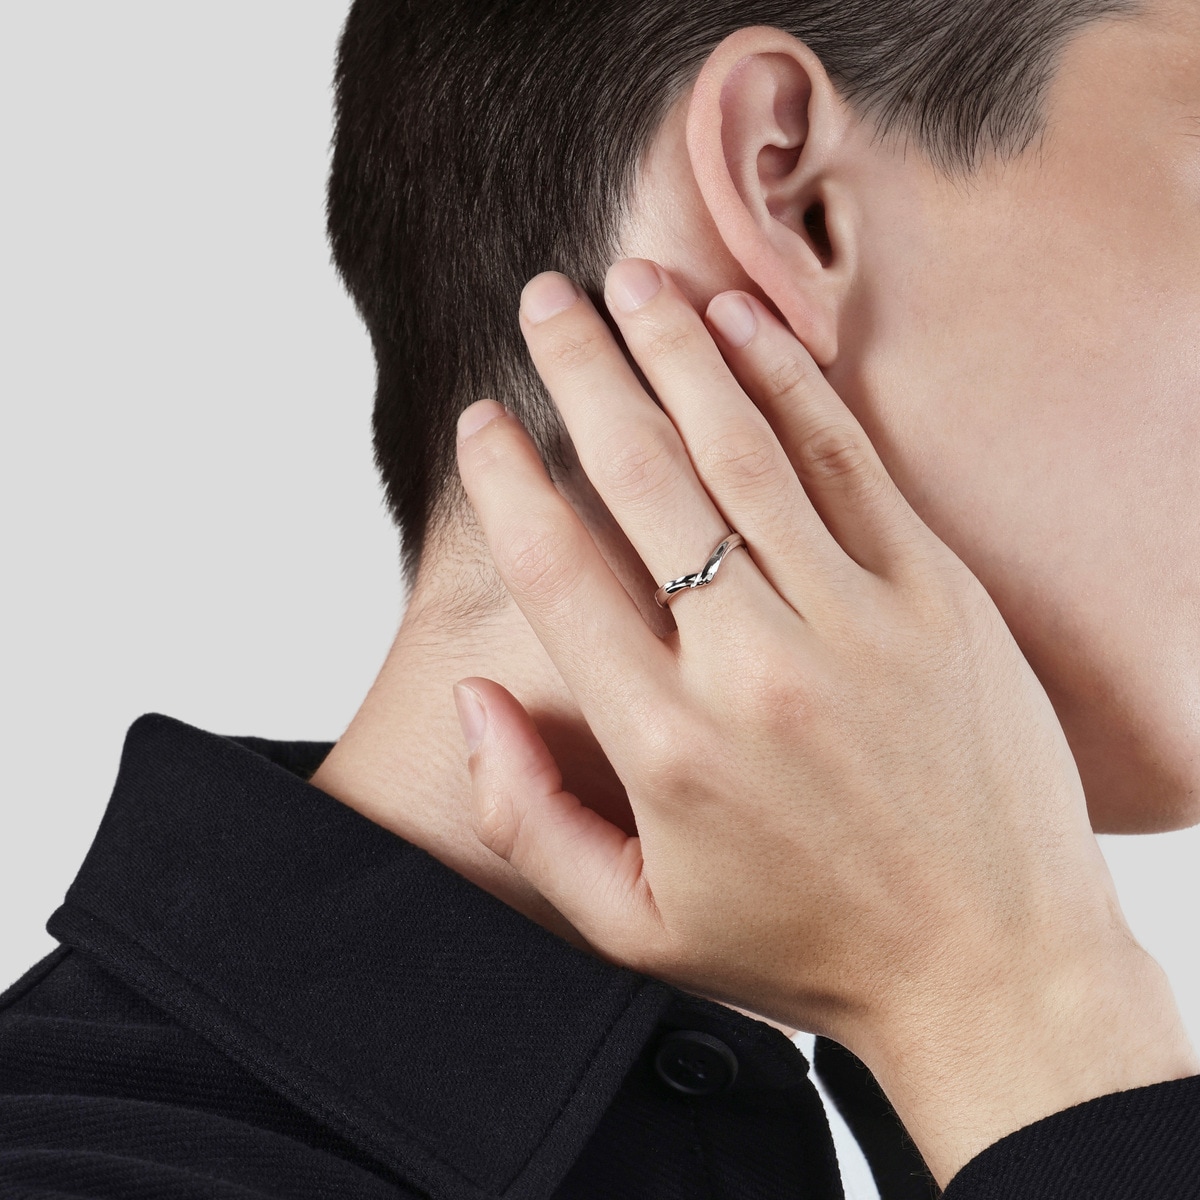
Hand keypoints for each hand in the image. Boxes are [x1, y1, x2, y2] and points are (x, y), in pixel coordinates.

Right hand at [452, 259, 1197, 1184]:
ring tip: (628, 281)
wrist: (991, 967)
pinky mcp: (935, 598)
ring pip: (742, 449)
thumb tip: (471, 701)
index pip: (559, 575)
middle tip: (544, 301)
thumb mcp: (634, 924)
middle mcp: (754, 667)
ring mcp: (856, 622)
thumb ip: (526, 816)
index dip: (507, 483)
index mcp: (669, 747)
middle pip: (644, 480)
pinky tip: (742, 327)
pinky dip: (790, 383)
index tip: (480, 423)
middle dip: (581, 373)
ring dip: (675, 350)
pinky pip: (850, 464)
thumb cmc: (806, 943)